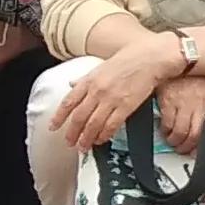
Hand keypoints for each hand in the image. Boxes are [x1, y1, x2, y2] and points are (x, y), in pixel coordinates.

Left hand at [53, 43, 168, 153]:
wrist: (150, 58)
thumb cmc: (129, 58)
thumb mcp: (101, 66)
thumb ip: (85, 78)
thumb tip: (72, 84)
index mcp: (89, 80)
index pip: (68, 102)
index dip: (59, 117)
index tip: (53, 127)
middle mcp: (97, 90)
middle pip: (79, 117)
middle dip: (72, 133)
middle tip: (69, 142)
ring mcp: (111, 99)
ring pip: (93, 125)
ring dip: (86, 138)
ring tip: (83, 147)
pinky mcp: (125, 106)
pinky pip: (111, 125)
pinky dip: (103, 135)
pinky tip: (100, 140)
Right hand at [153, 73, 204, 152]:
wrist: (177, 57)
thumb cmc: (191, 75)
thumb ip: (204, 108)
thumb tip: (203, 127)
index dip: (200, 145)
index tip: (195, 152)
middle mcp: (197, 103)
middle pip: (193, 135)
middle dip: (186, 147)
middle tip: (181, 148)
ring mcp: (182, 103)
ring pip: (179, 132)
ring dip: (175, 141)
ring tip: (172, 140)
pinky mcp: (167, 101)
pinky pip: (167, 124)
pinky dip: (165, 131)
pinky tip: (165, 129)